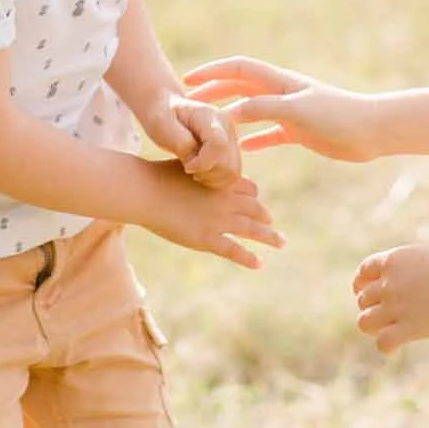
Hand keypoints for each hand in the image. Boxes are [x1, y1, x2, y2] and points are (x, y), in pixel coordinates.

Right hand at [137, 160, 282, 269]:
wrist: (147, 191)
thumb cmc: (159, 175)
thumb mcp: (186, 165)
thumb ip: (199, 170)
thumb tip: (197, 164)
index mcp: (222, 181)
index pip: (249, 189)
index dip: (254, 197)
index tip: (256, 202)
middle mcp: (226, 200)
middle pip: (255, 209)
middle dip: (265, 217)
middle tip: (272, 224)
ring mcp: (219, 220)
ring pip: (252, 230)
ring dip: (269, 236)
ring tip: (281, 242)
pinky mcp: (207, 238)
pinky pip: (234, 250)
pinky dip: (248, 258)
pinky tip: (259, 263)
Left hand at [139, 89, 241, 185]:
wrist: (166, 109)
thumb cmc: (161, 116)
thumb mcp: (161, 125)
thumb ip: (180, 142)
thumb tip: (194, 158)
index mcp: (211, 117)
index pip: (218, 145)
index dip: (202, 162)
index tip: (186, 164)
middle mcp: (227, 127)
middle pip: (229, 164)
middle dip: (206, 172)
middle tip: (188, 167)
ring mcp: (232, 138)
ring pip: (233, 172)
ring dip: (212, 178)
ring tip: (194, 169)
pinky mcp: (231, 149)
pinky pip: (232, 174)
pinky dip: (216, 179)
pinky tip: (200, 171)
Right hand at [184, 57, 379, 162]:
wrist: (372, 131)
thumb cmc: (338, 116)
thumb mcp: (297, 111)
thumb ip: (264, 108)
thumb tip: (231, 111)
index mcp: (280, 82)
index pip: (238, 69)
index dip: (212, 72)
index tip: (188, 81)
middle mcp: (282, 93)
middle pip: (240, 88)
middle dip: (214, 93)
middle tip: (187, 105)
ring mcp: (291, 112)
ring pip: (252, 111)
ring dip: (230, 116)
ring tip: (208, 128)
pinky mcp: (300, 131)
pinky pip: (270, 134)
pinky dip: (254, 140)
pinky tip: (242, 153)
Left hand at [352, 241, 428, 353]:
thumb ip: (412, 271)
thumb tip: (411, 285)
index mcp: (394, 260)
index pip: (363, 272)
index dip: (361, 285)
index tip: (365, 293)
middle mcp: (389, 282)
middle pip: (363, 300)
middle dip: (372, 307)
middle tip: (387, 315)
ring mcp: (396, 305)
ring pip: (365, 322)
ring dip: (374, 327)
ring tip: (388, 330)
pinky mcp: (409, 327)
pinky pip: (383, 343)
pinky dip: (386, 347)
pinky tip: (396, 348)